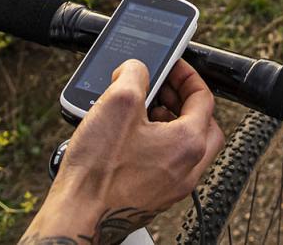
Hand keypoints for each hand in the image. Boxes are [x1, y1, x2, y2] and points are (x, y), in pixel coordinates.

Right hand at [23, 59, 224, 242]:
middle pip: (204, 125)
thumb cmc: (98, 171)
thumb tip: (137, 68)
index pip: (204, 98)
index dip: (187, 75)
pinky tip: (131, 137)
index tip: (172, 66)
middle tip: (163, 88)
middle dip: (186, 101)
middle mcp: (187, 169)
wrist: (78, 216)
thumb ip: (134, 74)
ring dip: (172, 123)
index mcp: (188, 143)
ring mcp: (173, 187)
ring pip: (188, 147)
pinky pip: (169, 164)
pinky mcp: (155, 197)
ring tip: (144, 110)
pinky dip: (159, 145)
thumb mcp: (116, 102)